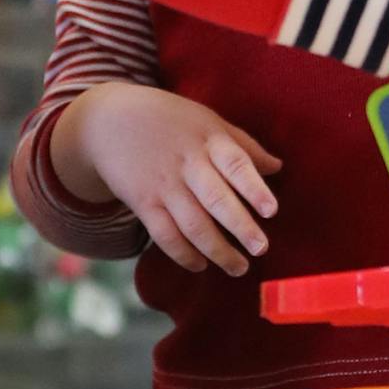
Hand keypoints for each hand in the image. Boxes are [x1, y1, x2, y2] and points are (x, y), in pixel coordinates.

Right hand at [60, 83, 280, 275]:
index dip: (254, 188)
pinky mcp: (143, 203)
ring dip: (217, 250)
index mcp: (208, 139)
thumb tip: (278, 167)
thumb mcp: (207, 121)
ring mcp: (163, 185)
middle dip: (240, 227)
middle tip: (261, 249)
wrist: (110, 121)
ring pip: (192, 224)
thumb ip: (242, 145)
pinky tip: (201, 264)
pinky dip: (183, 254)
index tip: (272, 211)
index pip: (235, 164)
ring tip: (239, 267)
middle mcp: (186, 163)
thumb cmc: (170, 120)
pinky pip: (165, 235)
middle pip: (216, 199)